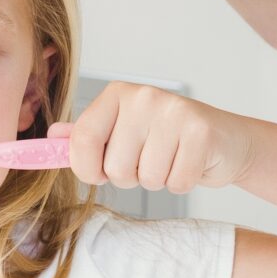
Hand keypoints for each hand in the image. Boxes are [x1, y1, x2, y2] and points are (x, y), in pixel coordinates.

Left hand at [52, 81, 254, 194]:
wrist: (225, 140)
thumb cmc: (166, 139)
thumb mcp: (122, 131)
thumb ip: (87, 135)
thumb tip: (51, 136)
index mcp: (117, 94)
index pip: (82, 139)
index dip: (85, 168)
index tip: (97, 174)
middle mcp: (143, 97)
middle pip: (115, 167)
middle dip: (130, 176)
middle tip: (149, 159)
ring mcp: (173, 112)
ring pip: (145, 177)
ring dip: (157, 180)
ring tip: (170, 159)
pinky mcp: (201, 132)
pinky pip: (176, 182)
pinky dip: (181, 183)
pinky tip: (189, 163)